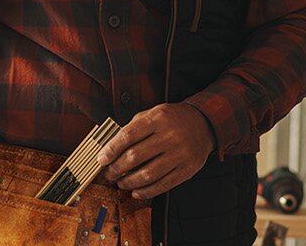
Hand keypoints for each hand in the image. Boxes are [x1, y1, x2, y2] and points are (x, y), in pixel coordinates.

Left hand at [94, 103, 215, 199]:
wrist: (204, 123)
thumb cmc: (172, 119)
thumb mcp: (153, 113)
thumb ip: (133, 127)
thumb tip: (110, 148)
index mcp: (158, 119)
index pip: (128, 136)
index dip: (111, 150)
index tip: (101, 160)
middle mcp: (170, 136)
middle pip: (135, 156)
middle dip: (117, 168)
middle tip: (109, 173)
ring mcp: (180, 154)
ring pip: (148, 174)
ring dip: (129, 182)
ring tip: (121, 183)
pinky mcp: (187, 169)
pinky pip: (163, 185)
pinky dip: (146, 191)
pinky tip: (136, 191)